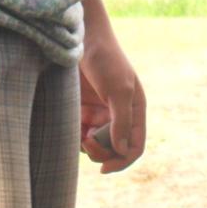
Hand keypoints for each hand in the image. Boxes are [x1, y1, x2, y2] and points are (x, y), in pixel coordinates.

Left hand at [79, 39, 146, 173]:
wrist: (81, 39)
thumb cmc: (106, 60)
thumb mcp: (119, 90)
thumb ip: (121, 121)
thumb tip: (123, 150)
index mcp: (135, 112)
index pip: (135, 146)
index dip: (122, 161)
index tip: (104, 168)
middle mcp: (118, 116)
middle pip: (114, 150)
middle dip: (102, 152)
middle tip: (87, 143)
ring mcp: (99, 114)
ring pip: (96, 145)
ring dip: (88, 147)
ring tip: (80, 135)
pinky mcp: (81, 110)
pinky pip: (79, 134)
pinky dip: (75, 137)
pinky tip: (72, 129)